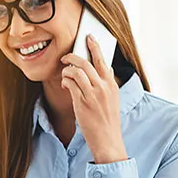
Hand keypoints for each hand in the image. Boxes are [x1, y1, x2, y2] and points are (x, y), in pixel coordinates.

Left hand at [60, 35, 127, 163]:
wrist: (108, 140)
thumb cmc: (108, 121)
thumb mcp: (112, 99)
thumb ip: (105, 85)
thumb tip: (99, 70)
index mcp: (112, 84)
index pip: (103, 60)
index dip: (95, 46)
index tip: (89, 37)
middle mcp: (103, 87)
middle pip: (86, 62)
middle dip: (73, 56)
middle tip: (66, 56)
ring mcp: (92, 94)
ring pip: (76, 71)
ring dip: (66, 70)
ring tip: (64, 74)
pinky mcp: (82, 102)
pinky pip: (70, 84)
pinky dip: (65, 81)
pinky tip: (65, 84)